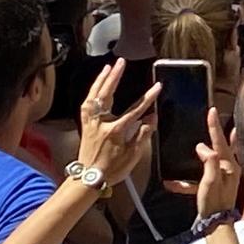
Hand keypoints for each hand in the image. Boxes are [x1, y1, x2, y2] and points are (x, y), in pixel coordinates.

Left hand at [76, 61, 158, 185]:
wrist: (88, 180)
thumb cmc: (112, 169)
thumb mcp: (133, 155)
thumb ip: (143, 135)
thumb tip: (152, 118)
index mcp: (114, 131)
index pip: (135, 110)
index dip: (148, 98)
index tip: (158, 86)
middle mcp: (100, 124)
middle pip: (107, 95)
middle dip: (115, 77)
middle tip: (121, 62)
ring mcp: (91, 124)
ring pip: (93, 97)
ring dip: (101, 80)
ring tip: (108, 67)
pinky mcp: (86, 125)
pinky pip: (87, 104)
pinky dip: (92, 92)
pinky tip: (97, 86)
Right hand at [163, 107, 240, 215]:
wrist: (215, 226)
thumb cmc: (214, 203)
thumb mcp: (211, 181)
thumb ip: (210, 163)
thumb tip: (205, 147)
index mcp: (230, 166)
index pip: (221, 141)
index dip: (215, 126)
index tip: (212, 110)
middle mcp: (229, 170)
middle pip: (220, 147)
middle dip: (215, 134)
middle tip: (211, 119)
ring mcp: (222, 179)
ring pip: (211, 162)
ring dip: (202, 155)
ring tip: (197, 146)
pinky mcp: (213, 188)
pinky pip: (198, 181)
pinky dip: (186, 182)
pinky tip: (171, 184)